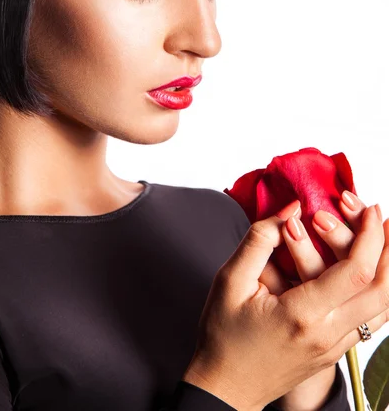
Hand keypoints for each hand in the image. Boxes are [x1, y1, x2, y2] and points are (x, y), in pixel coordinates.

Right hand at [183, 198, 388, 410]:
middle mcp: (327, 334)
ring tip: (385, 238)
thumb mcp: (230, 280)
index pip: (355, 272)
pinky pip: (371, 320)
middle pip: (382, 290)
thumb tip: (291, 209)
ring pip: (383, 308)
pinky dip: (379, 290)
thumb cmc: (223, 335)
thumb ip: (260, 239)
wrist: (226, 387)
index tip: (367, 209)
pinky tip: (372, 270)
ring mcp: (335, 347)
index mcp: (302, 315)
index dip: (369, 236)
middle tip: (383, 217)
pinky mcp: (335, 351)